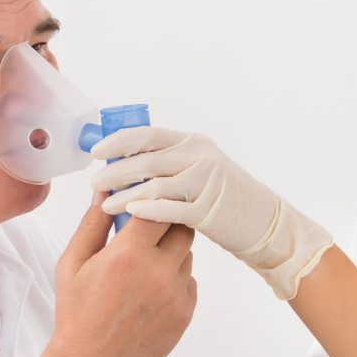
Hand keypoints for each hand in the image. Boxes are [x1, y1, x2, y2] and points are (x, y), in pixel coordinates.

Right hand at [47, 197, 196, 356]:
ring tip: (143, 268)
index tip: (150, 198)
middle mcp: (158, 272)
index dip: (155, 200)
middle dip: (167, 224)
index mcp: (128, 254)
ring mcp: (175, 294)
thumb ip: (92, 223)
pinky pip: (189, 282)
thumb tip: (105, 192)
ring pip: (186, 255)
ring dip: (171, 253)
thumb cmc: (77, 313)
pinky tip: (151, 292)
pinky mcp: (185, 313)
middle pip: (182, 227)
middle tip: (150, 230)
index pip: (159, 207)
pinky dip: (175, 280)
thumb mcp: (72, 263)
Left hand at [89, 127, 332, 299]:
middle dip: (115, 172)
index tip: (96, 152)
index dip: (119, 142)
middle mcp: (200, 157)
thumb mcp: (199, 168)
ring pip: (154, 185)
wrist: (262, 221)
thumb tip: (124, 165)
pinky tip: (130, 213)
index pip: (148, 135)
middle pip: (147, 160)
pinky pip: (170, 209)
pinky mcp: (208, 210)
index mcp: (193, 143)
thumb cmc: (223, 198)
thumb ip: (169, 164)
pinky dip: (148, 210)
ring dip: (125, 194)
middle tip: (95, 184)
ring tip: (105, 205)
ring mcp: (206, 183)